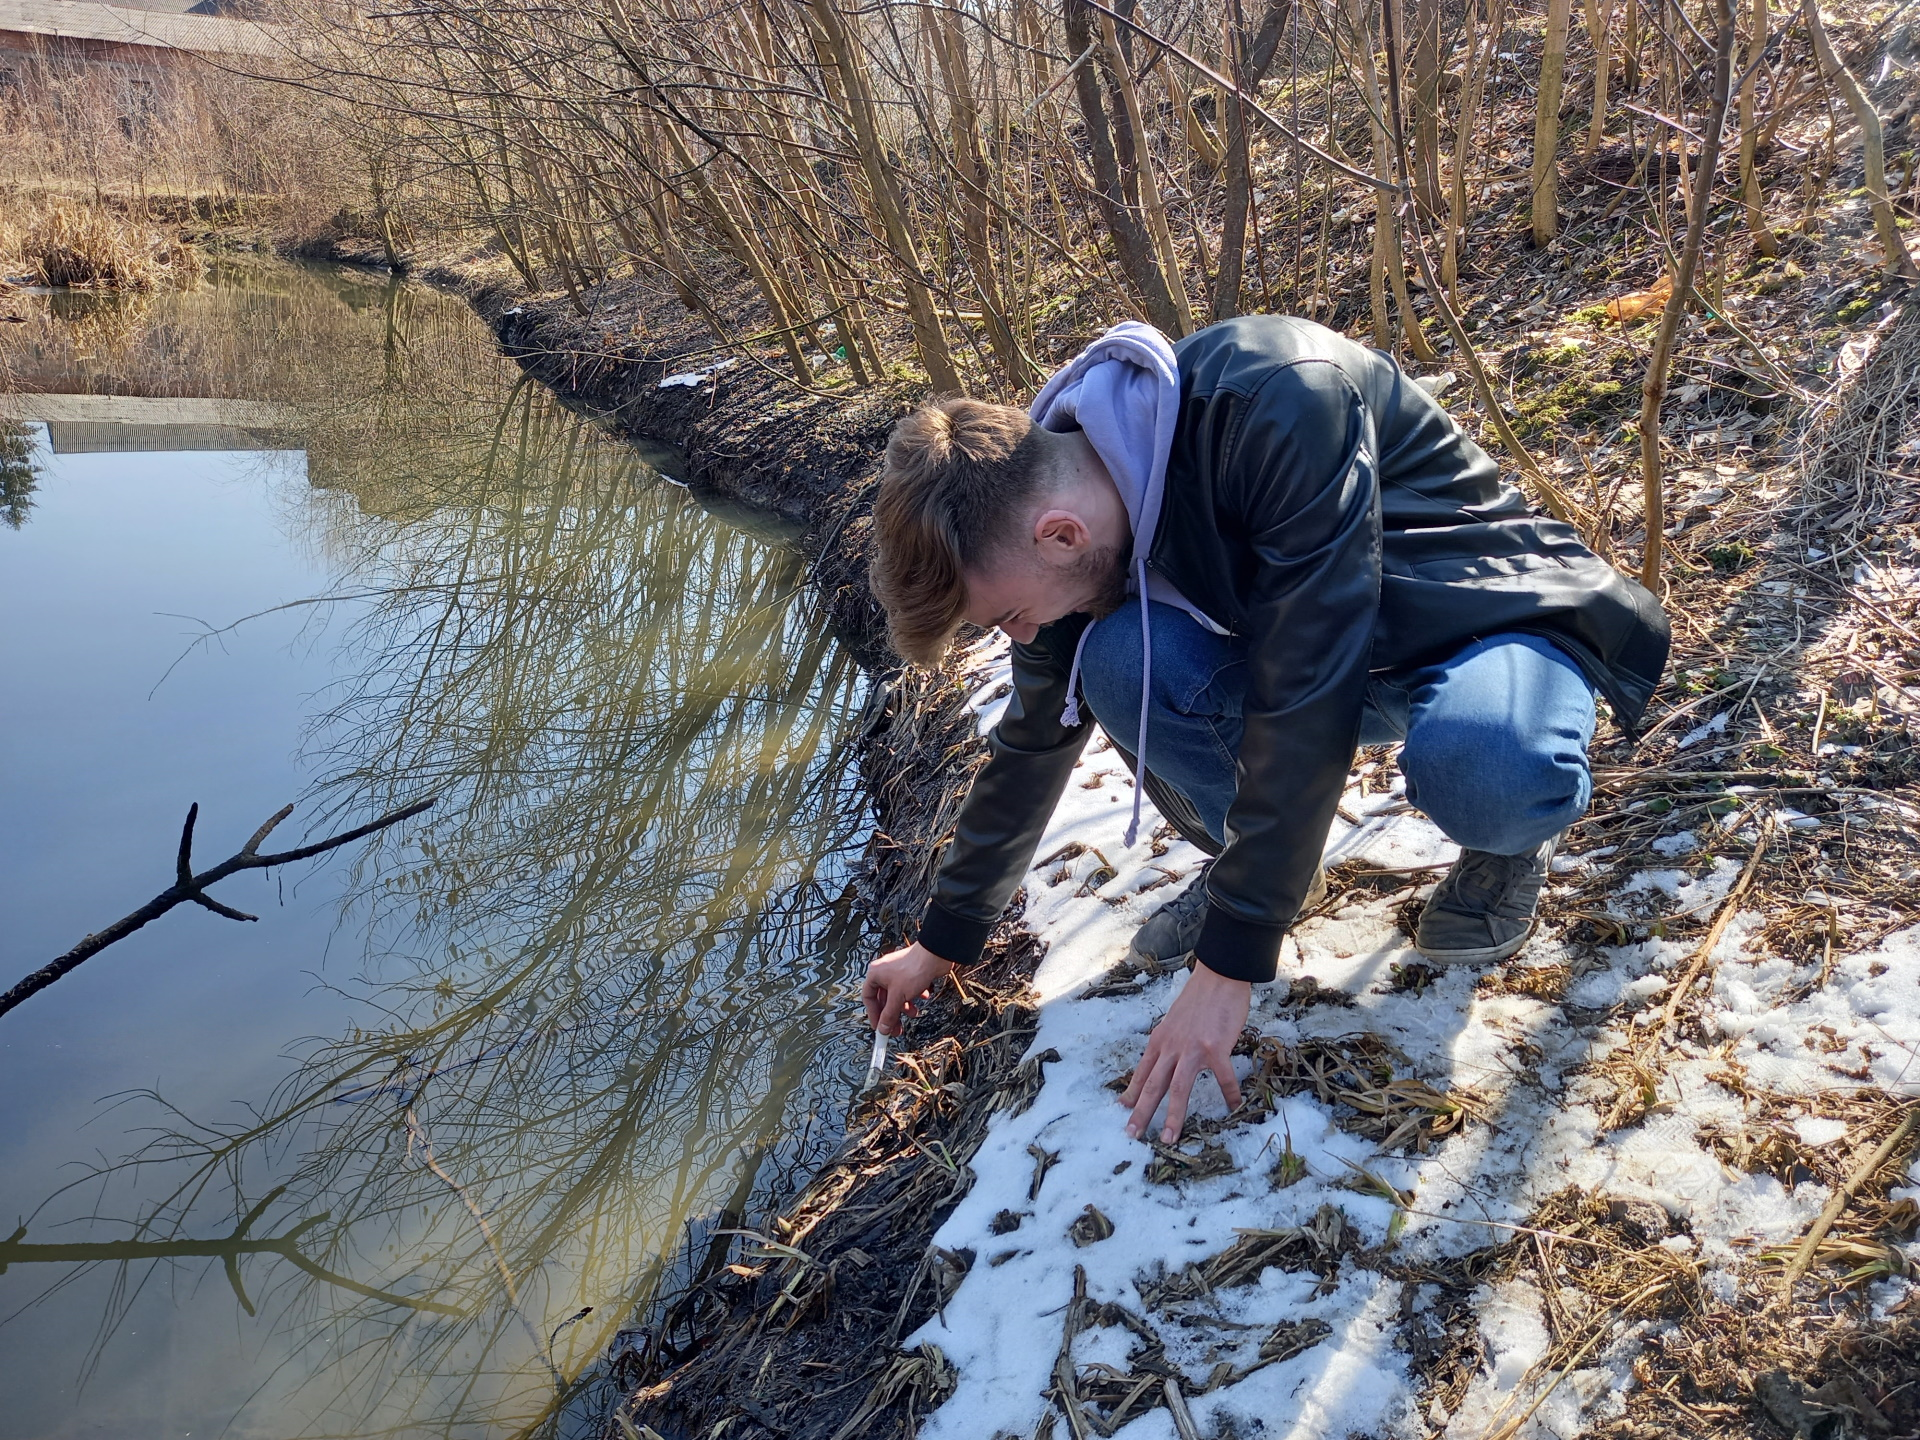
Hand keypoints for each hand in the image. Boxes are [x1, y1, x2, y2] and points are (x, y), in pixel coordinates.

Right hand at [862, 942, 955, 1036]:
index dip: (874, 1014)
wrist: (935, 955)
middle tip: (896, 1029)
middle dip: (892, 1014)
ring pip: (898, 996)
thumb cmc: (914, 968)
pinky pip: (909, 990)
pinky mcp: (911, 973)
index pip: (869, 998)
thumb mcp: (898, 997)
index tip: (880, 1027)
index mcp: (875, 974)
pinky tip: (923, 997)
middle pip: (884, 999)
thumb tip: (883, 1028)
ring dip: (905, 1007)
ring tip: (914, 1013)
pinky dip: (914, 996)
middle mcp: (885, 972)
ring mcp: (898, 972)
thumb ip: (889, 1014)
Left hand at [1119, 961, 1249, 1143]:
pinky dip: (1229, 1094)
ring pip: (1178, 1088)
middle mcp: (1171, 1047)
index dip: (1131, 1094)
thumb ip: (1168, 1043)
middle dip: (1141, 1112)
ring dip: (1173, 1115)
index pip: (1142, 1072)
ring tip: (1169, 1138)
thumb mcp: (1173, 1022)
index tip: (1121, 1112)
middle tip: (1132, 1135)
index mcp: (1160, 1041)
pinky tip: (1233, 1108)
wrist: (1218, 977)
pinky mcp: (1216, 1047)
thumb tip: (1163, 1062)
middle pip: (1153, 1085)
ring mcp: (1193, 1048)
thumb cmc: (1198, 999)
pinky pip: (1223, 1078)